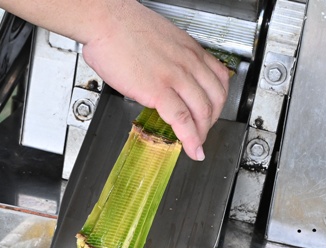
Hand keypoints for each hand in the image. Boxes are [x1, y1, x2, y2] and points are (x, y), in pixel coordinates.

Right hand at [79, 1, 230, 159]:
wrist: (105, 20)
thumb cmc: (122, 27)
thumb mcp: (160, 38)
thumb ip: (168, 58)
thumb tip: (163, 73)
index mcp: (189, 49)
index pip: (219, 78)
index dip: (219, 100)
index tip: (213, 111)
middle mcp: (187, 62)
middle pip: (216, 98)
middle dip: (213, 120)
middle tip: (204, 131)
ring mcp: (175, 77)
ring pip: (202, 111)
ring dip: (202, 133)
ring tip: (197, 144)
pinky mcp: (158, 90)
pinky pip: (182, 119)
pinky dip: (191, 138)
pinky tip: (192, 149)